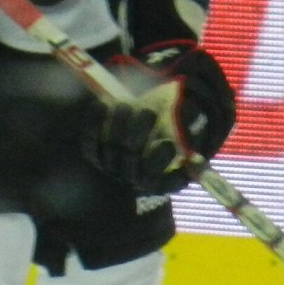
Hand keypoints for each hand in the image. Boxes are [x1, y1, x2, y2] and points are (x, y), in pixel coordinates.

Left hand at [82, 41, 235, 192]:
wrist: (141, 100)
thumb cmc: (169, 108)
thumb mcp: (184, 109)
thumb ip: (191, 112)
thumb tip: (193, 109)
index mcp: (167, 175)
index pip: (169, 183)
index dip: (170, 170)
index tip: (173, 145)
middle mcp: (139, 177)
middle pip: (136, 167)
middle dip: (141, 137)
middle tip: (148, 111)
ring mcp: (115, 167)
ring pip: (113, 154)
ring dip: (119, 128)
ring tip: (127, 103)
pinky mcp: (94, 153)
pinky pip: (90, 144)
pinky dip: (95, 124)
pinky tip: (104, 103)